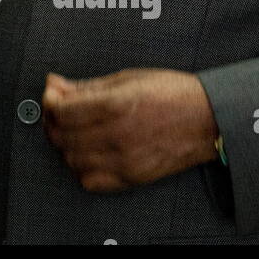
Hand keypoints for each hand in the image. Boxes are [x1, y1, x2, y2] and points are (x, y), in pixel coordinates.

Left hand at [42, 68, 218, 191]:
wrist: (208, 119)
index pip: (62, 111)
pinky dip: (80, 167)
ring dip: (64, 144)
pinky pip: (91, 181)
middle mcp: (117, 136)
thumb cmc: (173, 94)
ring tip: (73, 129)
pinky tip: (86, 151)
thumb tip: (56, 86)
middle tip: (59, 108)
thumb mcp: (127, 78)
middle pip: (62, 136)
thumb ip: (86, 86)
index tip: (52, 93)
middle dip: (53, 120)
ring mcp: (124, 160)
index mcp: (115, 106)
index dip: (50, 101)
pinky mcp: (132, 177)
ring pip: (72, 160)